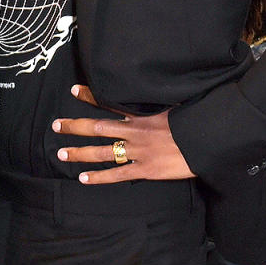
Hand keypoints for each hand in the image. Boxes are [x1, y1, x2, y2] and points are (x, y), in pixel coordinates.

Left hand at [52, 84, 195, 184]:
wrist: (209, 140)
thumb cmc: (196, 120)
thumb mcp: (176, 103)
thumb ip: (161, 99)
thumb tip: (158, 86)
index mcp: (141, 114)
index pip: (109, 102)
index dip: (90, 96)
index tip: (73, 90)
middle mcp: (134, 132)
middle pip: (97, 128)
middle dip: (75, 126)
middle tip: (56, 125)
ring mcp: (138, 152)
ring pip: (102, 152)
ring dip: (80, 152)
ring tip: (61, 153)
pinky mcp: (145, 170)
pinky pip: (117, 174)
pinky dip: (99, 177)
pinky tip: (83, 178)